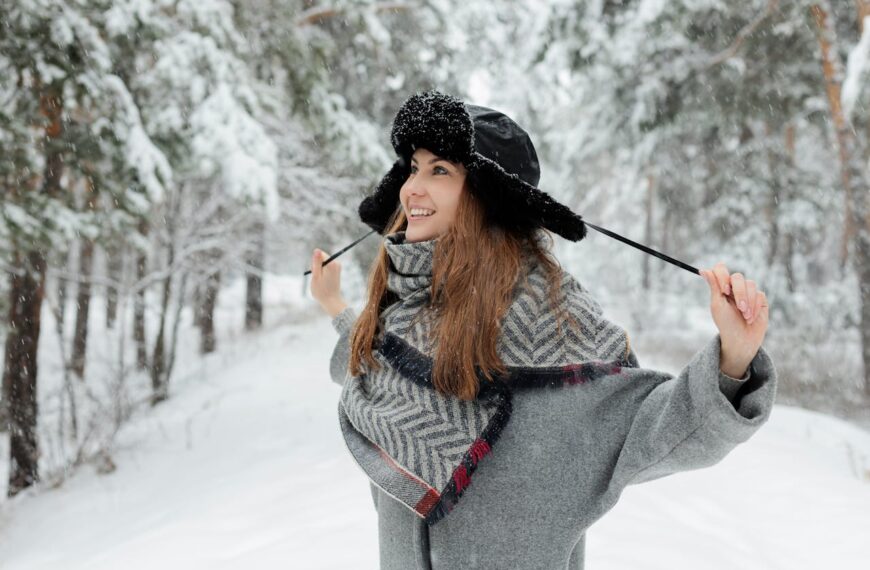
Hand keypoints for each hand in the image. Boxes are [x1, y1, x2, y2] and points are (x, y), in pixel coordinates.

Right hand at [309, 248, 345, 316]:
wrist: (331, 301)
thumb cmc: (322, 291)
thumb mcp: (316, 276)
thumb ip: (316, 262)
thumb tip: (317, 250)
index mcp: (332, 264)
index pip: (319, 254)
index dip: (314, 263)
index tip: (316, 273)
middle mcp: (337, 263)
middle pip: (321, 258)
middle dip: (317, 266)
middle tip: (318, 278)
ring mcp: (338, 267)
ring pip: (323, 263)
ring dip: (319, 271)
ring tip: (321, 281)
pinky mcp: (337, 270)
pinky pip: (326, 267)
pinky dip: (322, 273)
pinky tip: (323, 281)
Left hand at [700, 262, 768, 376]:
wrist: (741, 340)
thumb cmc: (726, 323)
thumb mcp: (718, 305)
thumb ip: (714, 286)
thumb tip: (703, 270)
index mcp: (722, 287)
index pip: (721, 269)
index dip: (723, 276)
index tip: (724, 291)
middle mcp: (735, 288)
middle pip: (738, 277)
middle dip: (739, 293)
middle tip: (739, 308)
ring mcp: (748, 293)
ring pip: (751, 284)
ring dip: (748, 302)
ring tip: (745, 317)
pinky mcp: (760, 299)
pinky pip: (760, 295)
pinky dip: (755, 307)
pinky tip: (751, 318)